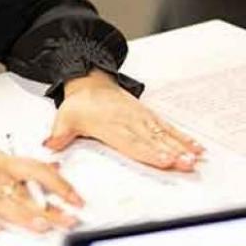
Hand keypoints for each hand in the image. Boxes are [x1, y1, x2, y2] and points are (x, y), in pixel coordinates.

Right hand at [0, 128, 83, 233]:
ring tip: (42, 226)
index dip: (59, 184)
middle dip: (49, 208)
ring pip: (2, 202)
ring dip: (24, 215)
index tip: (75, 198)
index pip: (37, 170)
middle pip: (24, 191)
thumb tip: (51, 168)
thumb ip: (20, 166)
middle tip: (69, 220)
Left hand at [46, 70, 204, 170]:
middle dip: (171, 153)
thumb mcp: (64, 117)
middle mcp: (129, 121)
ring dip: (181, 147)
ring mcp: (142, 118)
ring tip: (194, 158)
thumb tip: (49, 147)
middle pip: (152, 140)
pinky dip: (183, 137)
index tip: (164, 160)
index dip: (148, 152)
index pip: (132, 142)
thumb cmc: (80, 104)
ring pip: (164, 134)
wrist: (90, 82)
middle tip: (186, 164)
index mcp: (110, 125)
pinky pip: (168, 127)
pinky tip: (196, 148)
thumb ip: (59, 135)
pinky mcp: (149, 117)